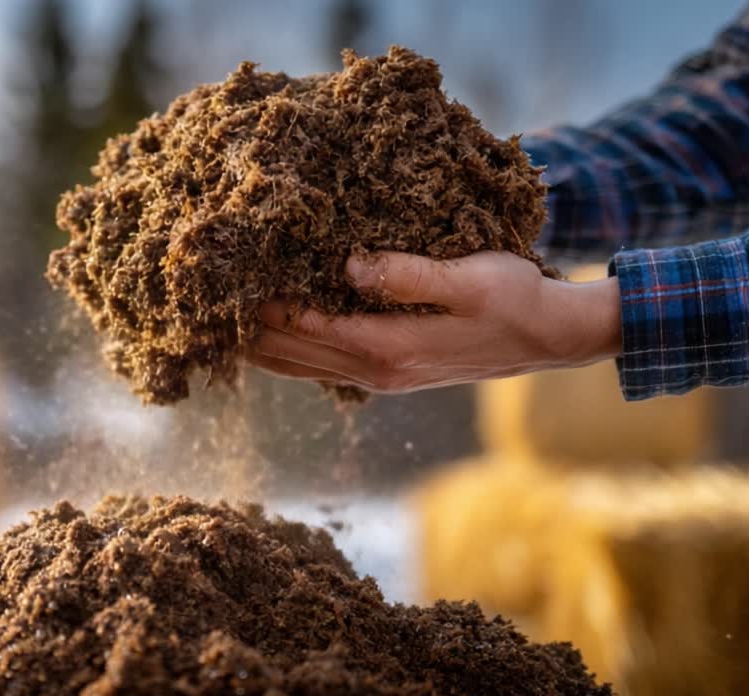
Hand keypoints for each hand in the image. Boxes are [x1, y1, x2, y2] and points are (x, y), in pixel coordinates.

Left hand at [247, 251, 620, 393]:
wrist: (552, 339)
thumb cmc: (515, 298)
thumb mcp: (467, 278)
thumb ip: (406, 274)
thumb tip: (346, 266)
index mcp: (388, 346)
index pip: (304, 326)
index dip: (259, 305)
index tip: (220, 281)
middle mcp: (376, 370)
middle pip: (290, 352)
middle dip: (244, 330)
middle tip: (197, 306)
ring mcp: (381, 377)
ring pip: (300, 366)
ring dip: (258, 347)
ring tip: (214, 325)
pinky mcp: (389, 372)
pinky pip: (321, 366)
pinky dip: (287, 353)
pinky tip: (267, 338)